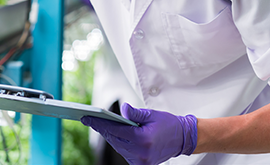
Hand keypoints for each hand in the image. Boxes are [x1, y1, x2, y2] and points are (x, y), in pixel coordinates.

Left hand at [81, 103, 196, 164]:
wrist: (182, 139)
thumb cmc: (168, 124)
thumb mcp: (151, 114)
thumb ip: (135, 113)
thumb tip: (123, 110)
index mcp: (143, 140)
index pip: (114, 130)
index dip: (99, 123)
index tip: (87, 118)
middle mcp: (141, 153)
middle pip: (114, 139)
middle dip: (101, 128)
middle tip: (89, 119)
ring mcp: (141, 162)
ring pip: (117, 146)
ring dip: (109, 135)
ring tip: (98, 124)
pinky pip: (124, 152)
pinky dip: (118, 142)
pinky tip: (112, 133)